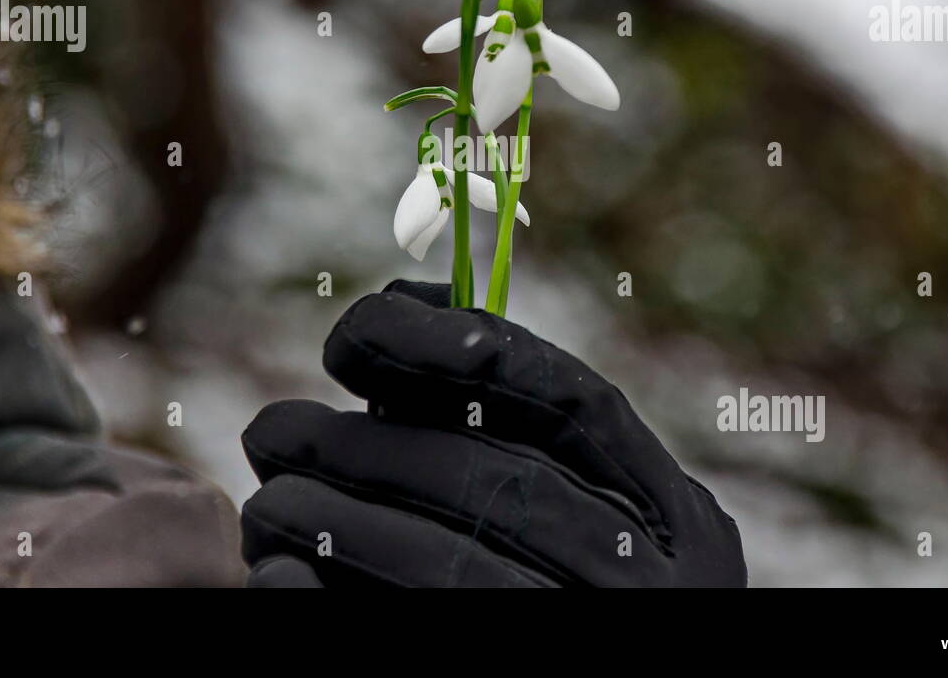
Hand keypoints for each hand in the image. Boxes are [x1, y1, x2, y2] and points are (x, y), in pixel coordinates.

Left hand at [240, 280, 745, 586]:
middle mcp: (656, 590)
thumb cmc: (571, 591)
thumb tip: (400, 304)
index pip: (573, 402)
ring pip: (449, 569)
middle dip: (368, 449)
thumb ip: (518, 427)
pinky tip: (278, 577)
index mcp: (679, 524)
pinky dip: (327, 600)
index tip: (354, 335)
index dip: (458, 349)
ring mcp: (594, 643)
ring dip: (337, 522)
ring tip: (268, 505)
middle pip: (499, 486)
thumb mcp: (591, 518)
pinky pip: (407, 633)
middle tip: (273, 430)